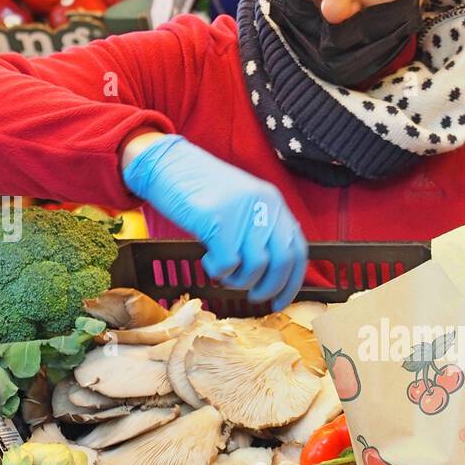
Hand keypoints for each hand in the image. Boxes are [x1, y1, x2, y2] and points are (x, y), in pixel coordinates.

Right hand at [121, 133, 306, 310]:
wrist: (166, 163)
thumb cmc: (201, 189)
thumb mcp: (242, 204)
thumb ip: (260, 229)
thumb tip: (271, 272)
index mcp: (274, 202)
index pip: (297, 251)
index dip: (292, 282)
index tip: (280, 301)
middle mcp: (264, 206)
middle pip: (282, 262)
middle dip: (269, 288)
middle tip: (253, 297)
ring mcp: (241, 212)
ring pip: (256, 267)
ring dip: (239, 281)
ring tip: (225, 274)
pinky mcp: (217, 220)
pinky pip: (227, 264)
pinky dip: (218, 272)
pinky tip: (209, 261)